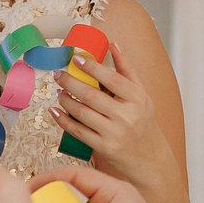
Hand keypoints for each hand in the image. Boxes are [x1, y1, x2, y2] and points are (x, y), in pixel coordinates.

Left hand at [49, 51, 178, 194]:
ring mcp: (114, 133)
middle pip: (92, 95)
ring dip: (65, 100)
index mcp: (138, 99)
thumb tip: (114, 45)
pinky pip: (78, 131)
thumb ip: (127, 71)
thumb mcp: (142, 95)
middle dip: (70, 82)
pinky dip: (63, 120)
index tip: (76, 58)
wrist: (149, 157)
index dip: (92, 67)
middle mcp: (127, 116)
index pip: (112, 79)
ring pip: (82, 113)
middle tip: (59, 74)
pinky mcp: (103, 148)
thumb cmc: (143, 122)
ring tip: (59, 91)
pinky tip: (55, 111)